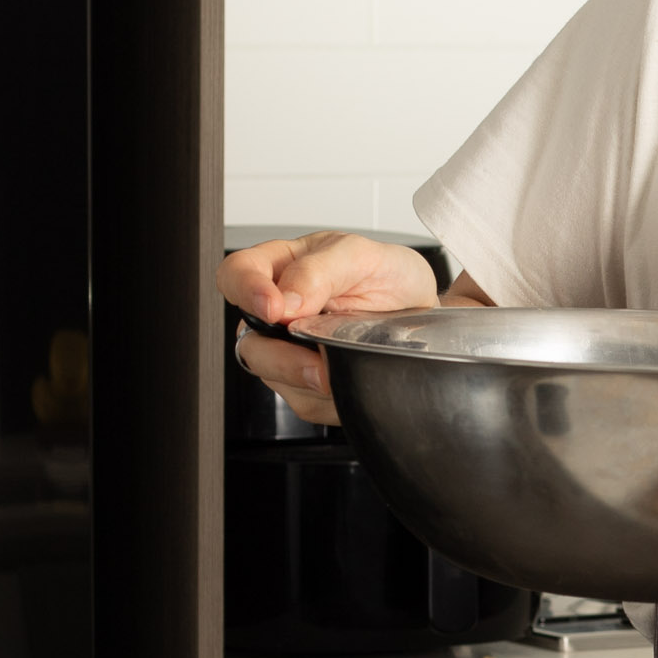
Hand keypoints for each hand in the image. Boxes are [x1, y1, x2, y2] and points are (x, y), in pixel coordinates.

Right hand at [219, 231, 438, 425]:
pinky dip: (329, 397)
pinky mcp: (305, 383)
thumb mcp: (363, 256)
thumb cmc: (388, 276)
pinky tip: (348, 378)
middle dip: (282, 358)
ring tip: (343, 367)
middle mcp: (278, 310)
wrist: (421, 314)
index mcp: (282, 266)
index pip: (237, 274)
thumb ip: (320, 270)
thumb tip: (286, 300)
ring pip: (274, 377)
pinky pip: (303, 401)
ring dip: (309, 381)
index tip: (274, 308)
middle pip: (249, 341)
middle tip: (317, 361)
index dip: (246, 291)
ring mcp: (288, 349)